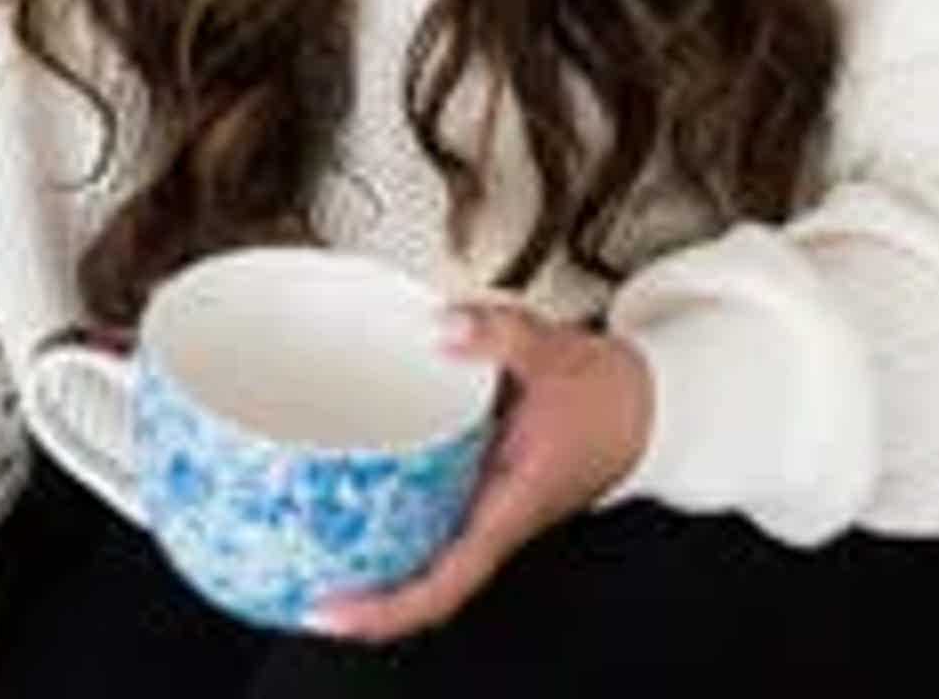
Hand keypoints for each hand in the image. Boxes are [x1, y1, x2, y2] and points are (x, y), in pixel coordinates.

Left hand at [312, 305, 652, 643]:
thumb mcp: (554, 352)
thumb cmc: (606, 395)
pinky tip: (349, 484)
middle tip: (293, 576)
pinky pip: (426, 511)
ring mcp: (482, 504)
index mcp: (509, 507)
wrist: (645, 404)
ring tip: (303, 537)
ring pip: (420, 550)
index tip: (331, 608)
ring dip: (367, 554)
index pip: (443, 582)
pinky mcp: (477, 482)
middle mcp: (490, 517)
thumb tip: (445, 329)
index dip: (384, 608)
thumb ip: (500, 334)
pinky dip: (386, 509)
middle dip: (359, 592)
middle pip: (419, 581)